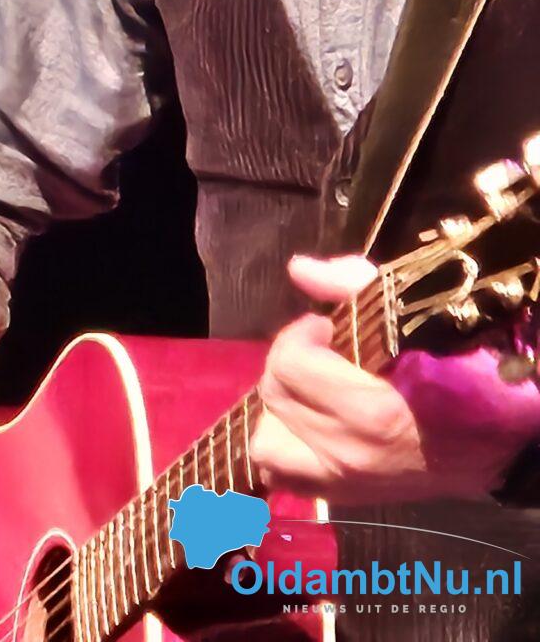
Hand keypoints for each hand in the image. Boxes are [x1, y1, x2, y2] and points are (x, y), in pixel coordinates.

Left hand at [251, 253, 539, 502]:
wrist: (500, 439)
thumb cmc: (461, 373)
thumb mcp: (416, 319)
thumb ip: (352, 288)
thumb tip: (299, 269)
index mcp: (369, 412)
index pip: (288, 365)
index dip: (301, 335)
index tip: (327, 328)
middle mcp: (350, 452)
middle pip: (274, 396)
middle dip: (291, 364)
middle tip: (322, 355)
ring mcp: (345, 481)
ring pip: (266, 442)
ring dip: (281, 412)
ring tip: (310, 393)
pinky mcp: (345, 496)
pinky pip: (282, 477)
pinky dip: (282, 450)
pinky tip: (302, 428)